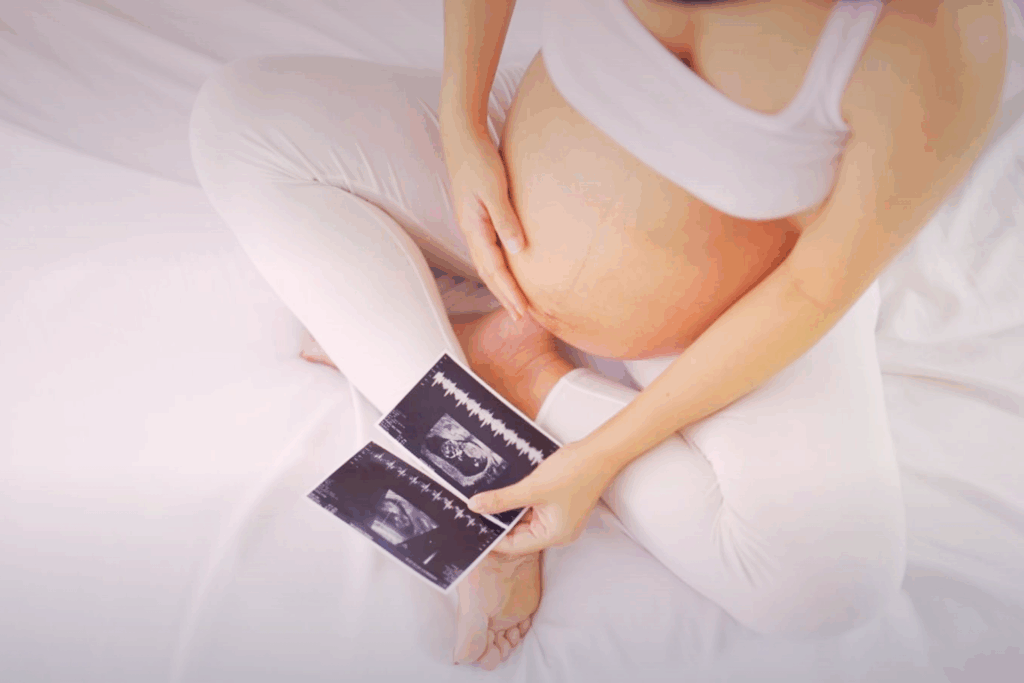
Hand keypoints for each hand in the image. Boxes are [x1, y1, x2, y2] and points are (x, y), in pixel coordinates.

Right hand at [439, 112, 528, 320]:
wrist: (462, 137)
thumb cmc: (479, 159)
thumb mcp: (495, 190)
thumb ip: (506, 220)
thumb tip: (517, 250)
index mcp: (474, 228)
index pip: (494, 270)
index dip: (509, 292)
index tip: (523, 312)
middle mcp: (471, 230)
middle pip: (488, 273)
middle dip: (504, 296)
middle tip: (521, 317)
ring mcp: (472, 224)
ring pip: (487, 263)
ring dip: (501, 283)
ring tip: (515, 300)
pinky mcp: (477, 216)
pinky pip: (489, 249)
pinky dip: (499, 265)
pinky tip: (508, 268)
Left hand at [467, 443, 614, 555]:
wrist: (599, 452)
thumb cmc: (575, 472)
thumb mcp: (532, 487)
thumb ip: (502, 499)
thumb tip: (476, 506)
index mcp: (554, 536)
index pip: (515, 544)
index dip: (492, 536)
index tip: (471, 527)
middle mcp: (557, 531)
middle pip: (519, 532)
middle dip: (498, 520)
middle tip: (474, 509)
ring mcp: (558, 518)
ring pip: (524, 518)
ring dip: (508, 509)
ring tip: (485, 499)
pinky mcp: (558, 504)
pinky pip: (532, 507)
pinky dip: (519, 500)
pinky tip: (505, 491)